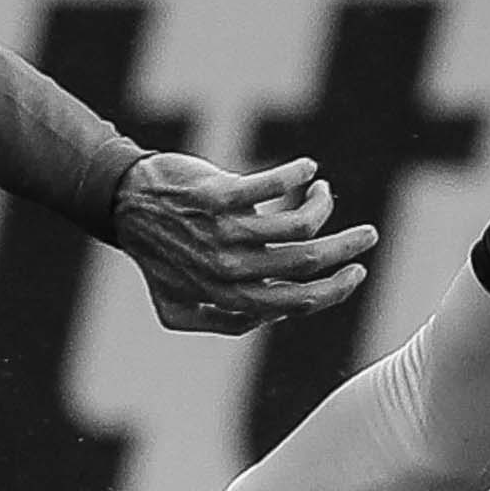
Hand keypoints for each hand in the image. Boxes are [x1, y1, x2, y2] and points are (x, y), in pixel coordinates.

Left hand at [109, 151, 371, 334]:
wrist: (122, 205)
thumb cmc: (157, 254)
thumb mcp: (177, 307)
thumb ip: (220, 321)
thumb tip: (270, 320)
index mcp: (226, 299)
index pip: (296, 301)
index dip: (334, 289)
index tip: (355, 270)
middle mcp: (227, 269)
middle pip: (306, 264)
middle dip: (346, 250)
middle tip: (367, 236)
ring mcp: (222, 231)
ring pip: (297, 226)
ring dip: (322, 207)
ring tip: (323, 193)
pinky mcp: (217, 194)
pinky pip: (272, 185)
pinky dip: (297, 176)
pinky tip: (307, 170)